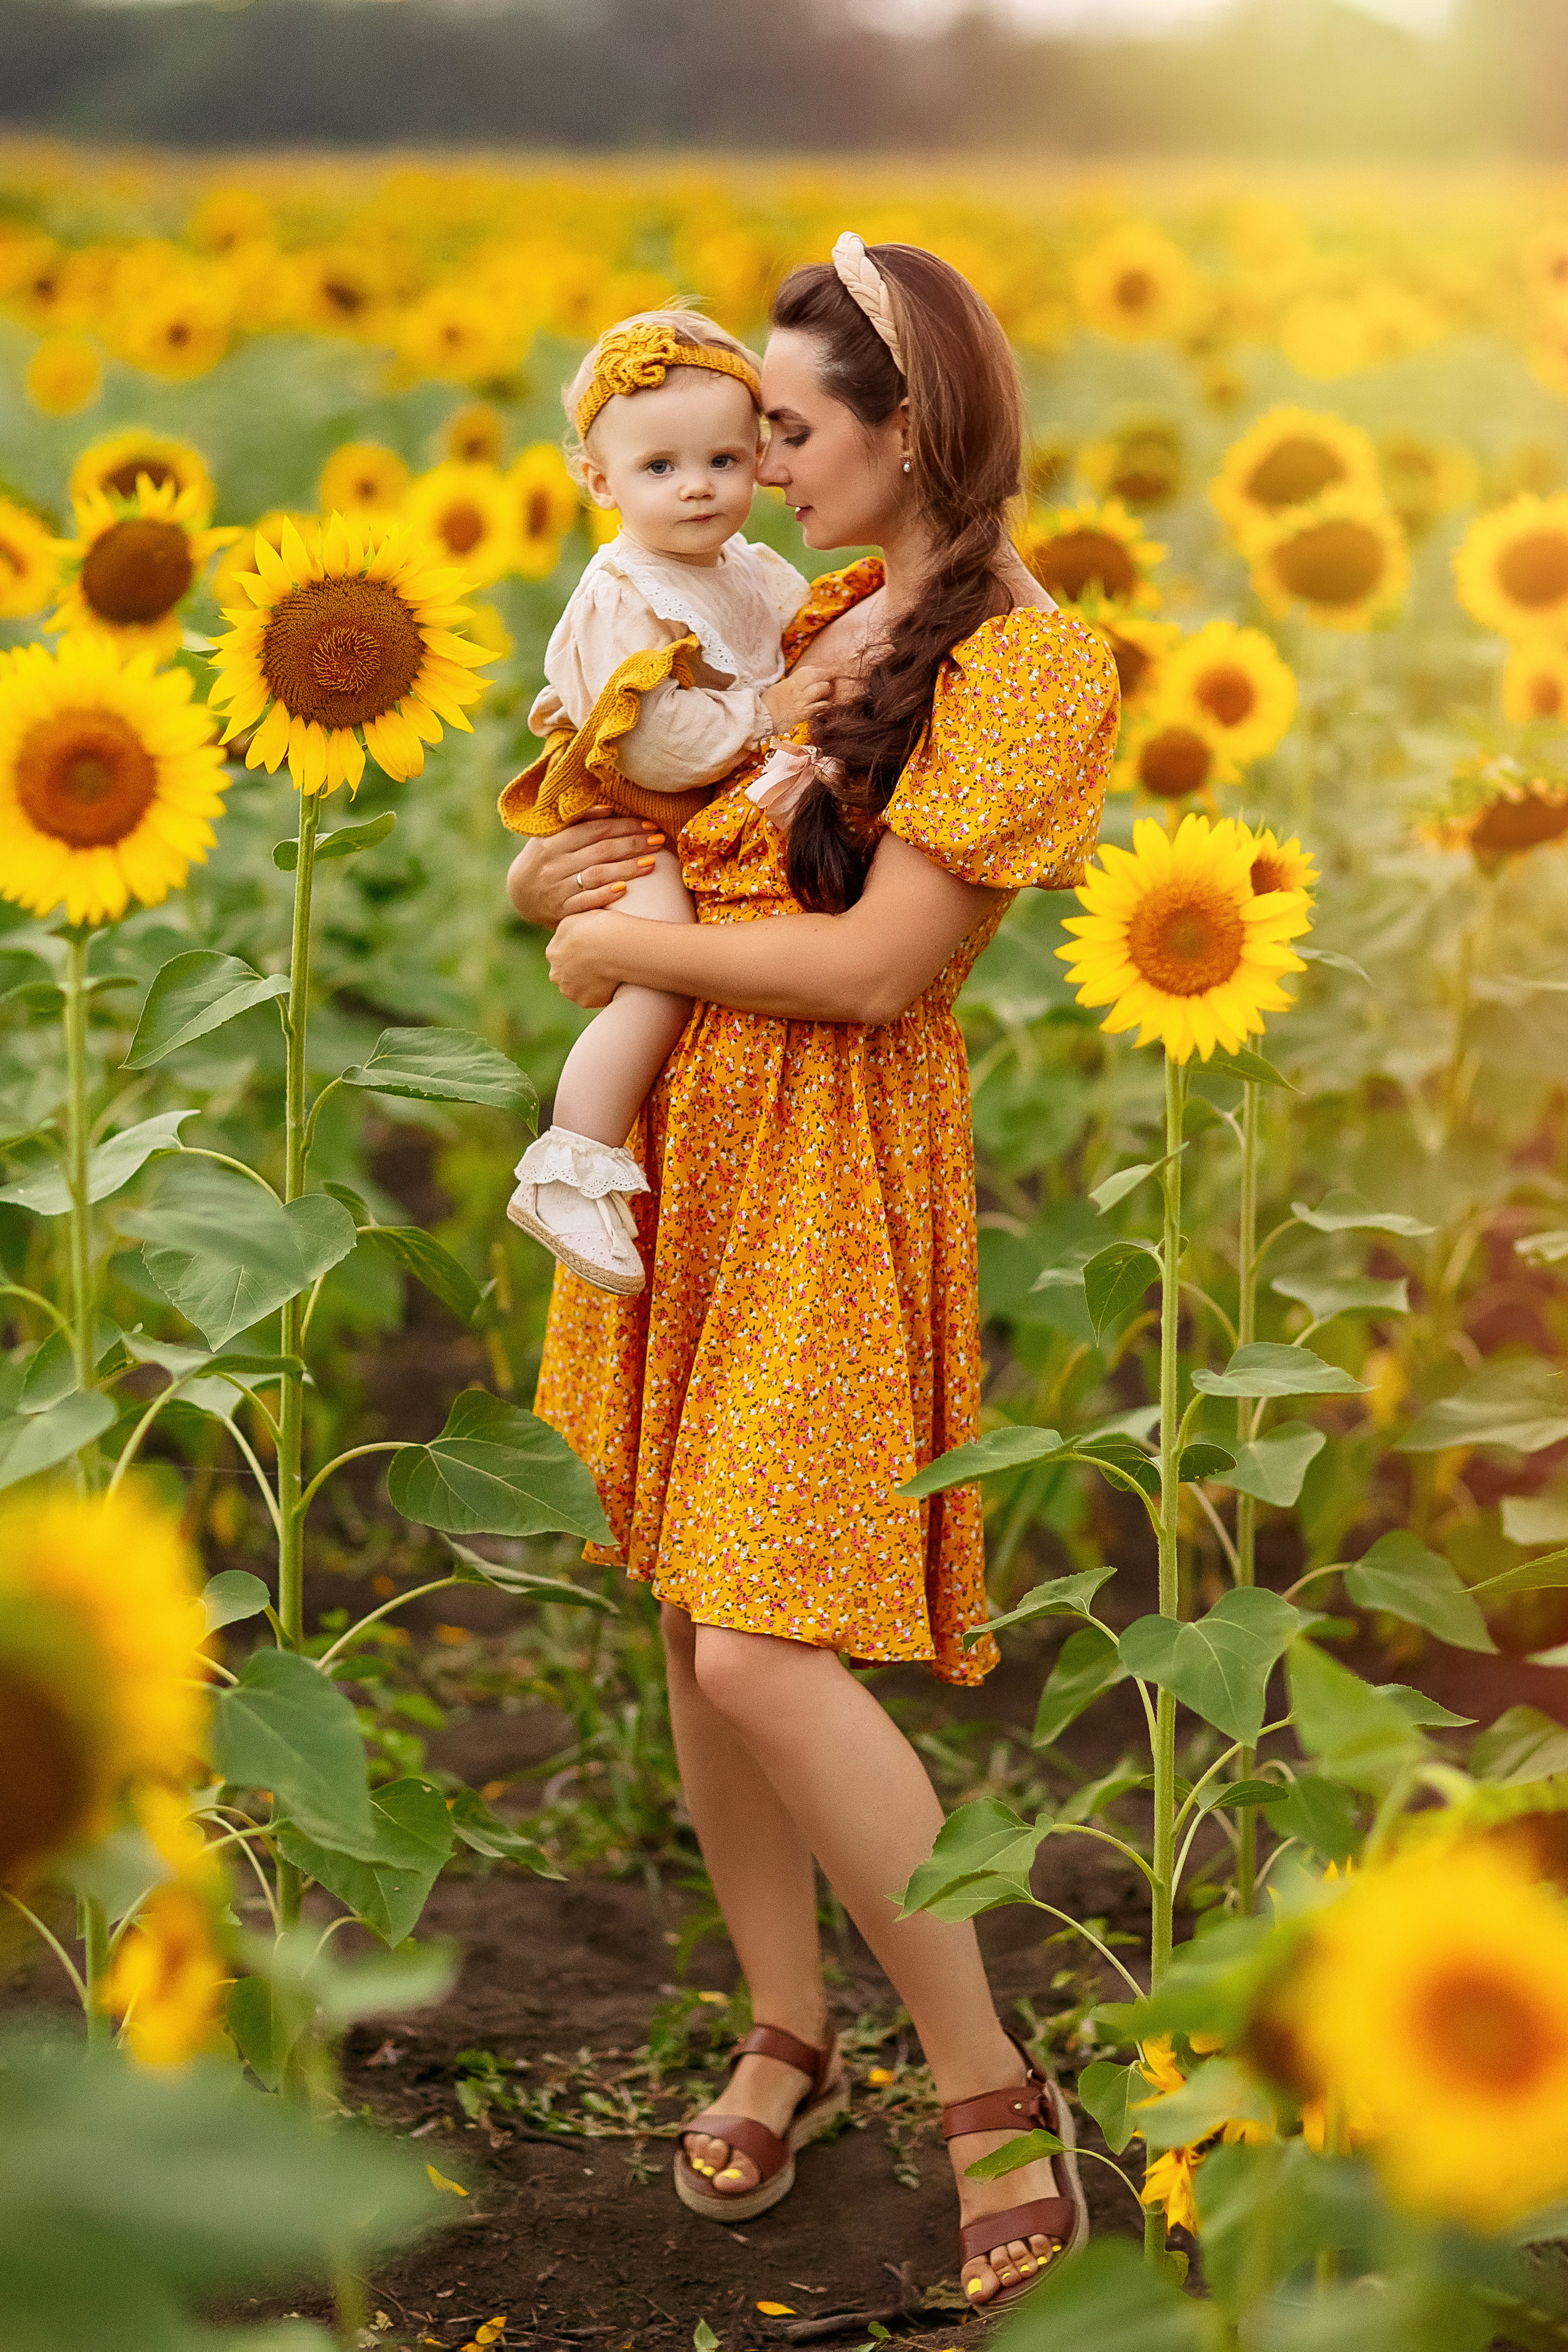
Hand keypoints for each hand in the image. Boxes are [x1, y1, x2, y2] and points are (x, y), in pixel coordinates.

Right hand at [505, 808, 665, 927]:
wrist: (519, 895)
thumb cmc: (543, 859)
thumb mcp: (550, 836)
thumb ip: (576, 822)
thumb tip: (607, 810)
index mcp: (551, 841)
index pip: (594, 830)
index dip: (623, 826)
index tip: (648, 824)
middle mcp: (553, 864)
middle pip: (600, 850)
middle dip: (633, 844)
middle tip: (658, 840)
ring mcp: (556, 888)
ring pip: (597, 875)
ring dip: (626, 868)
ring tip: (652, 863)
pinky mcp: (560, 911)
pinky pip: (585, 902)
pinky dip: (604, 895)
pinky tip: (625, 889)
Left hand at [545, 911, 632, 1007]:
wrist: (614, 947)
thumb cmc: (598, 927)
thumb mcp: (575, 919)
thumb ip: (566, 932)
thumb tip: (567, 940)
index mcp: (552, 952)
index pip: (560, 955)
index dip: (576, 952)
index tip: (590, 950)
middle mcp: (556, 974)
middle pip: (566, 974)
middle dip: (578, 971)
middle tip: (600, 963)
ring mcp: (571, 991)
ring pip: (578, 988)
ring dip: (589, 984)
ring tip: (608, 975)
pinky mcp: (587, 1002)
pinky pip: (594, 998)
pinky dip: (601, 993)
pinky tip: (613, 983)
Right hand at [761, 670, 836, 732]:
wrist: (759, 721)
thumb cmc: (767, 707)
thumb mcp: (777, 691)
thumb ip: (791, 686)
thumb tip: (803, 685)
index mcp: (790, 682)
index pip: (809, 670)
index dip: (819, 670)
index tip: (824, 674)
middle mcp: (796, 689)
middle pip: (818, 674)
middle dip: (828, 676)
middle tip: (832, 682)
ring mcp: (801, 701)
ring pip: (822, 688)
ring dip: (829, 690)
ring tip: (829, 695)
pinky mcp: (804, 714)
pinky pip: (821, 706)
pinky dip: (827, 705)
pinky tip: (828, 707)